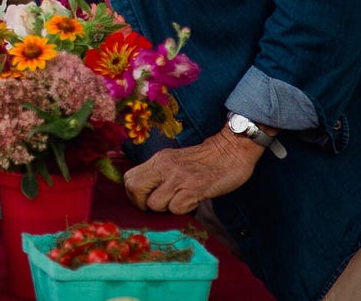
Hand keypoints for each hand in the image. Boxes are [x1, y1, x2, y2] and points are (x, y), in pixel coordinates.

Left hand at [122, 128, 264, 214]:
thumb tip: (146, 196)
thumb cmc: (204, 161)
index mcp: (158, 160)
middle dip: (142, 205)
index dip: (134, 195)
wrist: (231, 150)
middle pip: (134, 189)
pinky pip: (176, 208)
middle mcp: (164, 166)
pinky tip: (194, 201)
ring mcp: (178, 177)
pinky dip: (184, 210)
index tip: (148, 201)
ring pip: (154, 204)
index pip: (129, 179)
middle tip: (160, 206)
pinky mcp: (194, 187)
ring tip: (181, 201)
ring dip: (166, 209)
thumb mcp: (175, 161)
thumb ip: (160, 174)